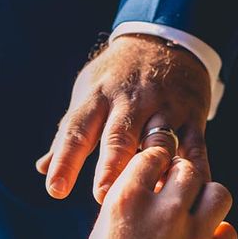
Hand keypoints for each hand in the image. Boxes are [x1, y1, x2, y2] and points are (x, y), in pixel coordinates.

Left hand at [36, 34, 210, 201]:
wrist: (163, 40)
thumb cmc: (115, 78)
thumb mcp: (88, 94)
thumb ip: (68, 134)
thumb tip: (42, 168)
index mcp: (97, 97)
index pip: (76, 131)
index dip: (65, 161)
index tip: (55, 189)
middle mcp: (130, 101)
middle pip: (118, 136)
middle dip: (110, 166)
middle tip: (103, 196)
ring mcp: (164, 107)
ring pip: (159, 141)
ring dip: (153, 168)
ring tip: (147, 197)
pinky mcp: (192, 115)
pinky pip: (195, 146)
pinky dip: (193, 169)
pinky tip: (190, 193)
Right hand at [70, 146, 236, 238]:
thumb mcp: (103, 237)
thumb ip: (127, 210)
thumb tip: (148, 193)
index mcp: (126, 200)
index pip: (153, 155)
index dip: (157, 159)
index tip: (159, 166)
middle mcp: (163, 210)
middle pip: (188, 170)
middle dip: (183, 178)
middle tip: (179, 193)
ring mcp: (194, 234)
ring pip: (217, 193)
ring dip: (207, 200)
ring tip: (197, 216)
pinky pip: (228, 231)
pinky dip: (218, 236)